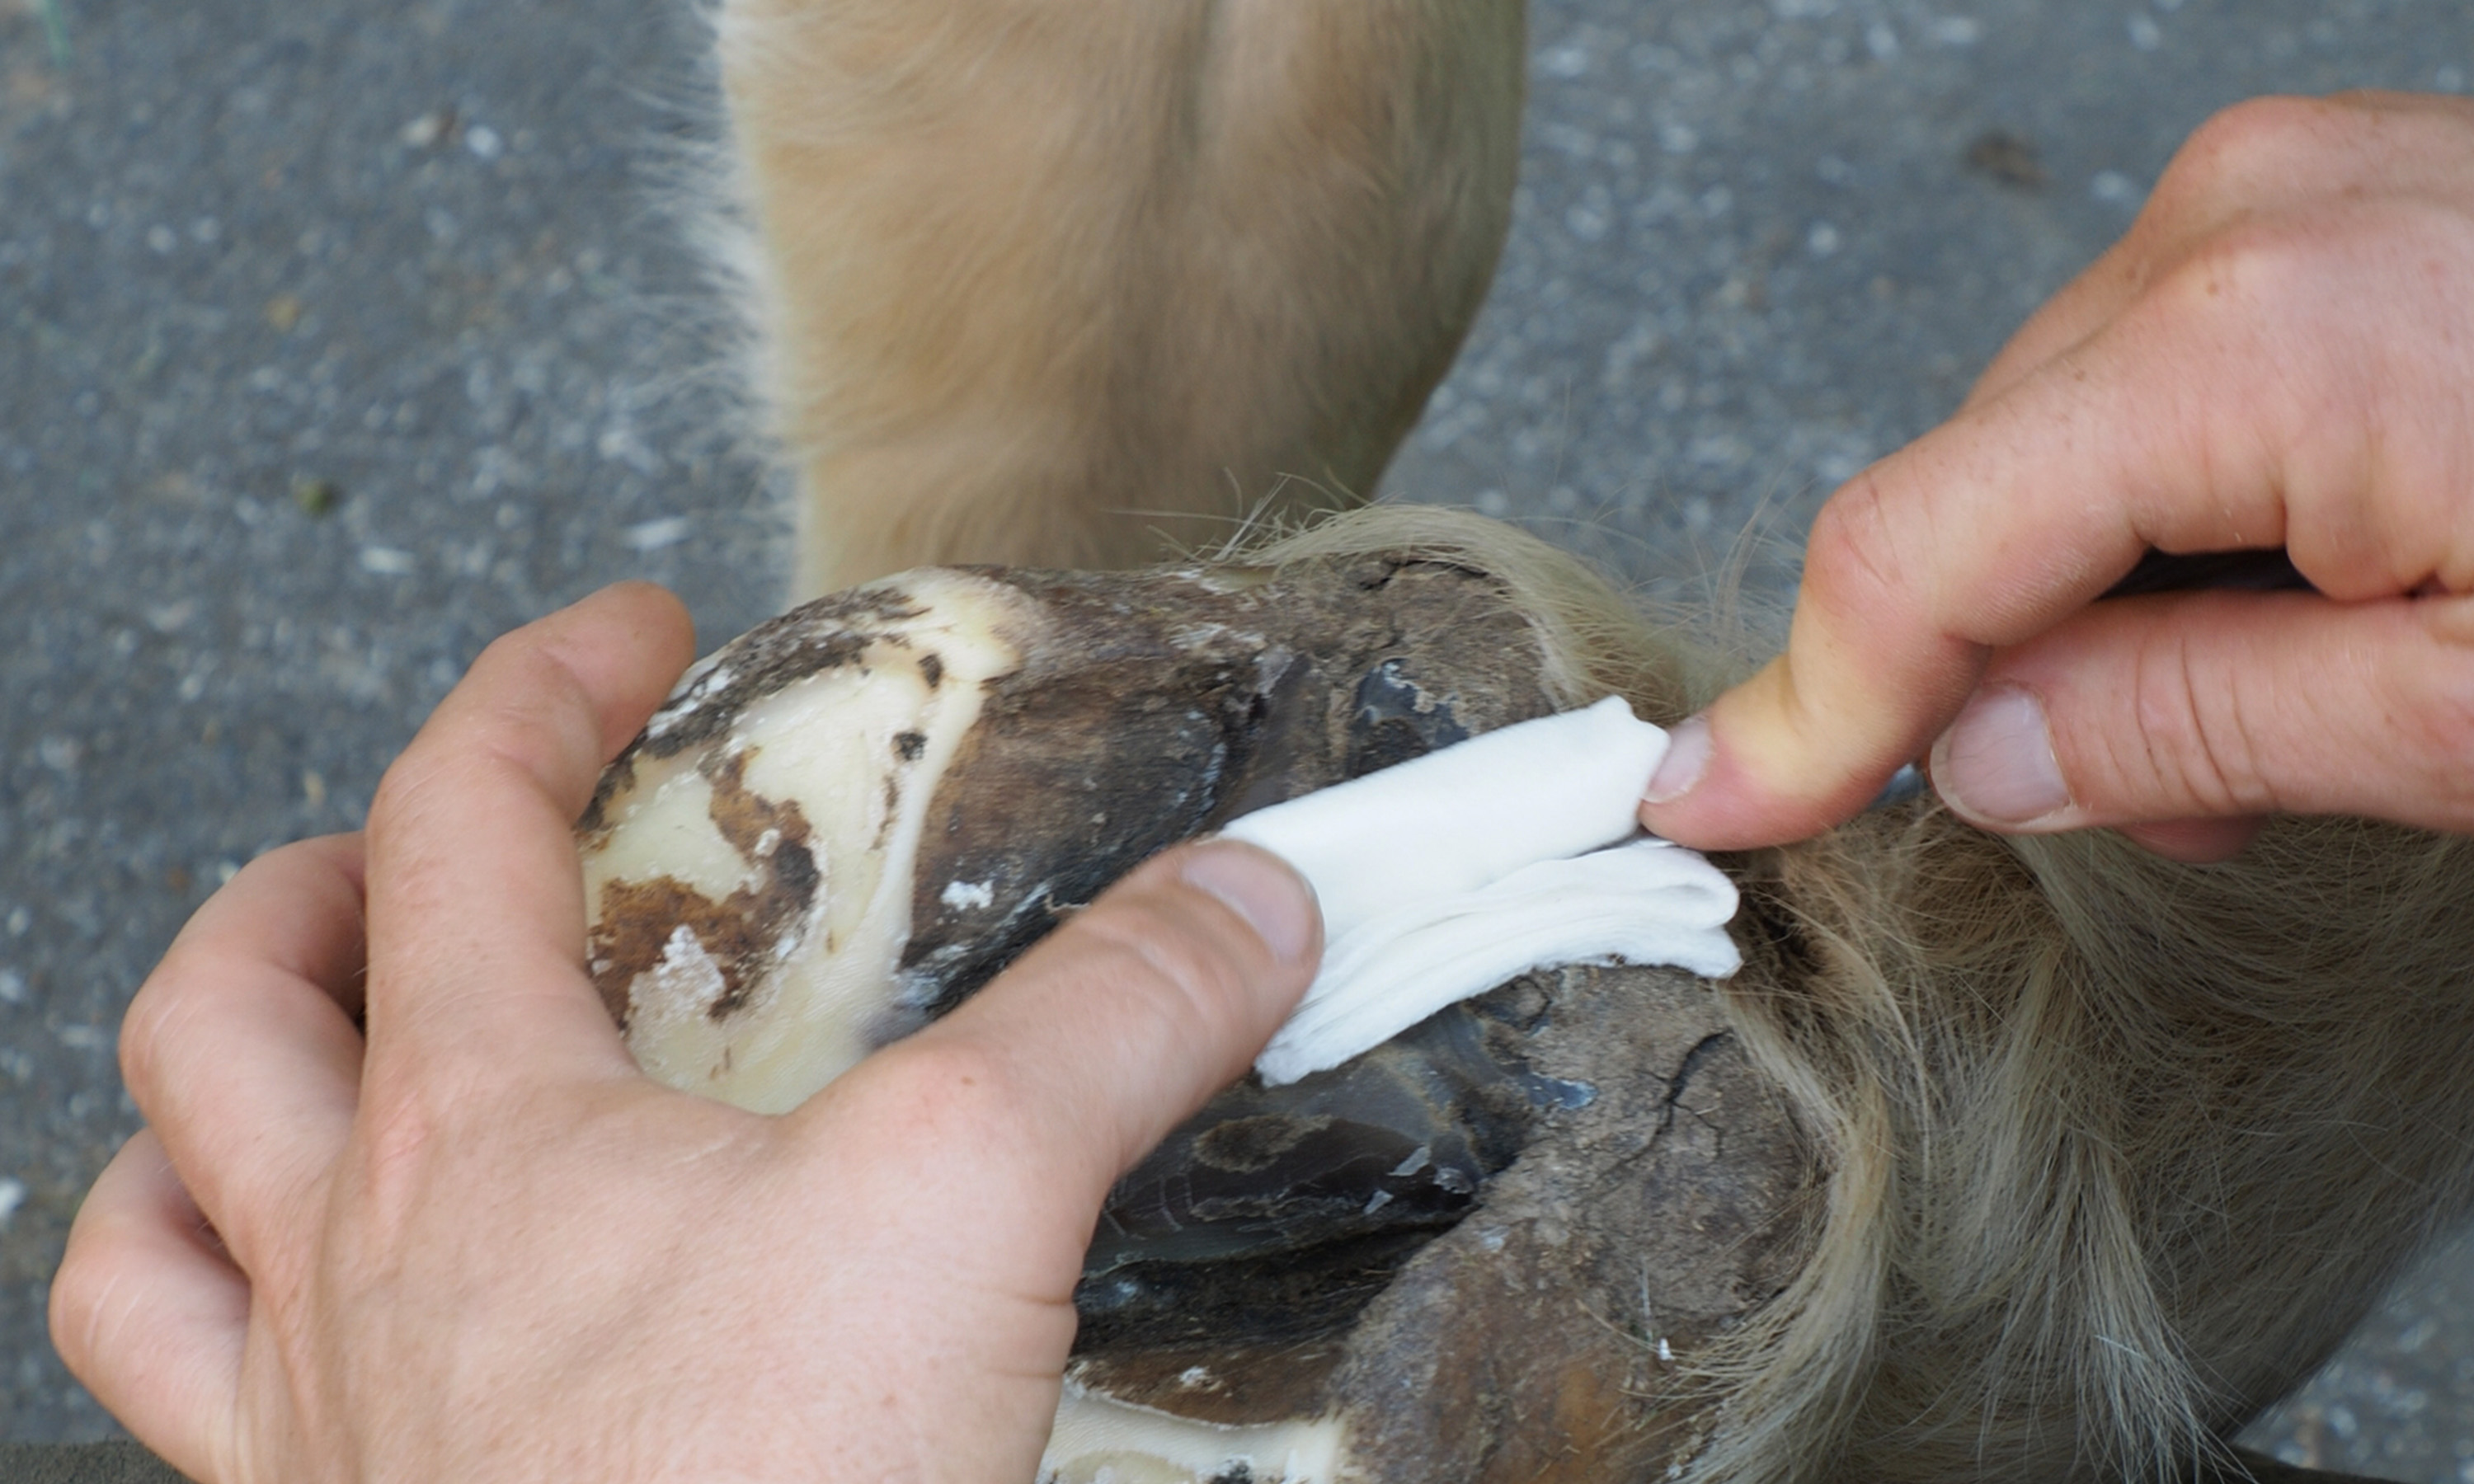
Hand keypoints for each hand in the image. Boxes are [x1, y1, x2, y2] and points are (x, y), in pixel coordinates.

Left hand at [50, 583, 1319, 1483]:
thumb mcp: (976, 1197)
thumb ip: (1117, 1017)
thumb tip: (1251, 898)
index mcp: (479, 1130)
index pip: (455, 822)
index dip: (542, 689)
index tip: (634, 638)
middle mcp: (349, 1267)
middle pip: (232, 1004)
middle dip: (314, 882)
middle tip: (426, 852)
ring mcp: (315, 1430)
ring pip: (148, 1221)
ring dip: (202, 1112)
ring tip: (306, 1063)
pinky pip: (186, 1417)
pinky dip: (212, 1331)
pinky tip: (318, 1328)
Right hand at [1638, 90, 2473, 859]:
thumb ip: (2201, 728)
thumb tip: (1982, 758)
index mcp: (2244, 341)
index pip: (1909, 556)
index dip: (1799, 712)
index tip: (1711, 804)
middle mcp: (2227, 220)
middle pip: (1979, 503)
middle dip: (2014, 676)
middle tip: (2175, 814)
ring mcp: (2277, 184)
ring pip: (2059, 446)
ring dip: (2110, 598)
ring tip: (2291, 698)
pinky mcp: (2323, 192)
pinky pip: (2158, 374)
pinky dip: (2186, 503)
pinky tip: (2313, 582)